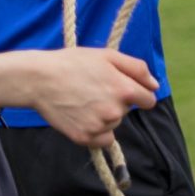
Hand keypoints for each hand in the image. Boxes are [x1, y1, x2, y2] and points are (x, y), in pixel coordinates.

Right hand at [29, 47, 157, 147]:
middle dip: (116, 101)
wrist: (39, 79)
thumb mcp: (108, 56)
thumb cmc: (74, 63)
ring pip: (114, 124)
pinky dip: (97, 131)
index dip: (138, 93)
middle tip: (93, 88)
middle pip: (127, 110)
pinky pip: (103, 139)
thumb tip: (155, 86)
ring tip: (83, 100)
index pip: (148, 100)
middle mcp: (115, 111)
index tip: (124, 88)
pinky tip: (82, 116)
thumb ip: (138, 69)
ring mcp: (99, 126)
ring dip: (105, 116)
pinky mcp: (84, 138)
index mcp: (125, 89)